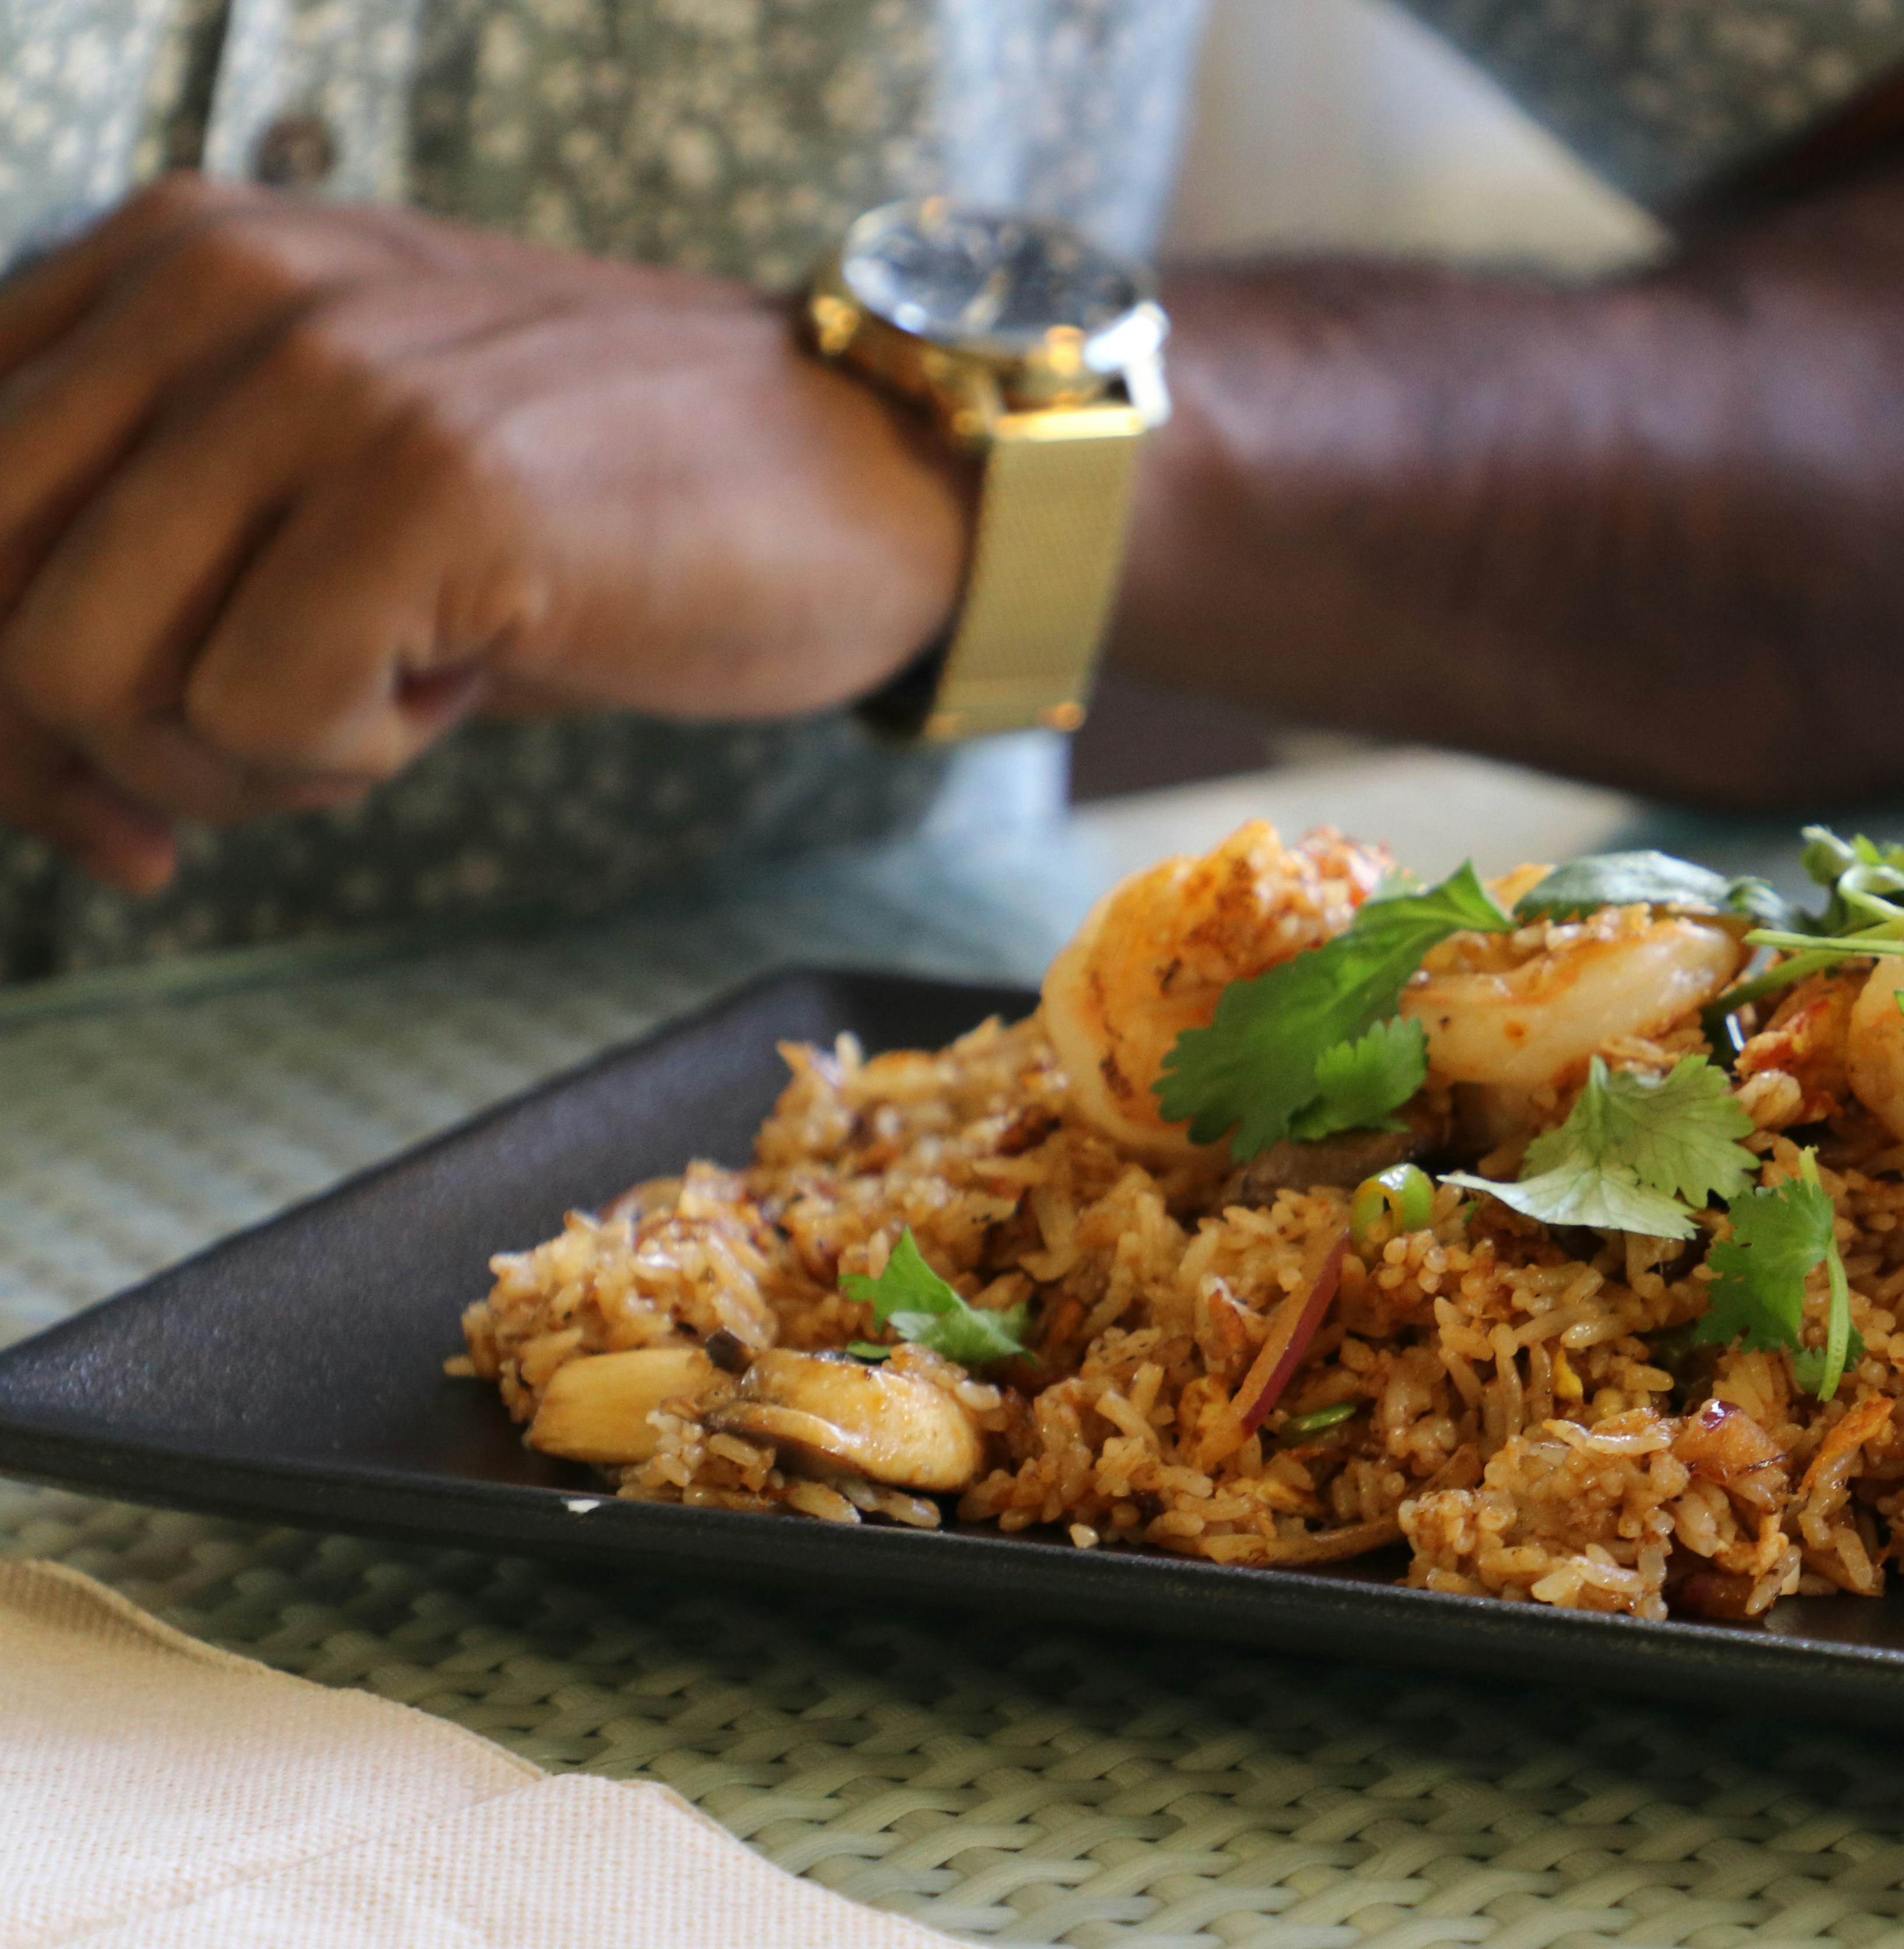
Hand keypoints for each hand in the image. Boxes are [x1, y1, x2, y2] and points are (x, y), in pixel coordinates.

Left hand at [0, 178, 971, 891]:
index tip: (101, 797)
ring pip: (79, 668)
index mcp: (175, 260)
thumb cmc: (625, 508)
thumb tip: (13, 727)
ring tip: (387, 707)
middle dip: (78, 755)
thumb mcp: (350, 470)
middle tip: (245, 789)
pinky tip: (464, 689)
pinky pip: (256, 711)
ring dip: (227, 761)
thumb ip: (170, 524)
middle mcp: (218, 285)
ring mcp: (324, 375)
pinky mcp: (433, 484)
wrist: (881, 481)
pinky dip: (349, 758)